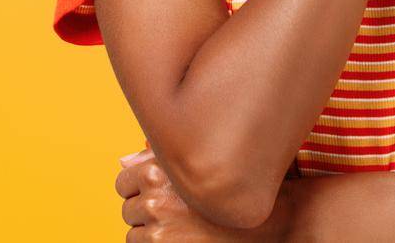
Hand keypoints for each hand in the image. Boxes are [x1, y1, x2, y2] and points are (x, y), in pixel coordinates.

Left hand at [115, 148, 288, 241]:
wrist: (272, 224)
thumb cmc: (238, 190)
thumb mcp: (200, 164)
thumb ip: (158, 159)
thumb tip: (123, 161)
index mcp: (160, 170)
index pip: (124, 181)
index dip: (140, 188)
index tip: (160, 192)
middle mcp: (156, 198)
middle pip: (128, 209)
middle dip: (146, 211)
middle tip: (177, 213)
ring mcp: (159, 230)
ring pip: (133, 234)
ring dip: (151, 232)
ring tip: (183, 228)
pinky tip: (183, 239)